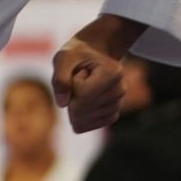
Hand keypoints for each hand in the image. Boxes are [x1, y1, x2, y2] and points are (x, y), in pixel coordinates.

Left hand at [52, 16, 142, 132]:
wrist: (92, 56)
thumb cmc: (76, 55)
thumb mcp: (63, 58)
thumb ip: (60, 79)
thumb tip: (62, 104)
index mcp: (112, 72)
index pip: (84, 95)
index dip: (71, 88)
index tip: (77, 73)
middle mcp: (120, 89)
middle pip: (84, 109)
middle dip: (71, 99)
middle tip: (77, 82)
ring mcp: (118, 102)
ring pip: (86, 120)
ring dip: (74, 107)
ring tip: (81, 89)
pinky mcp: (113, 113)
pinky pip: (92, 125)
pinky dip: (80, 119)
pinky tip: (79, 106)